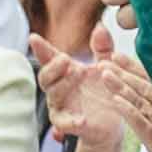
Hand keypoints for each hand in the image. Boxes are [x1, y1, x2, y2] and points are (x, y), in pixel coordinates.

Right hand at [36, 30, 151, 151]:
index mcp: (67, 71)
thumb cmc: (107, 89)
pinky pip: (63, 123)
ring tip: (78, 75)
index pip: (50, 58)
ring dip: (62, 85)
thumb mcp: (108, 65)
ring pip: (53, 96)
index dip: (41, 48)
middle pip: (46, 76)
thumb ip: (103, 47)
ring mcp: (62, 106)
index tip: (34, 37)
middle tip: (67, 59)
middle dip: (53, 67)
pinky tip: (81, 119)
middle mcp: (60, 88)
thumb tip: (100, 27)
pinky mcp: (69, 124)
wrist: (117, 118)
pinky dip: (70, 121)